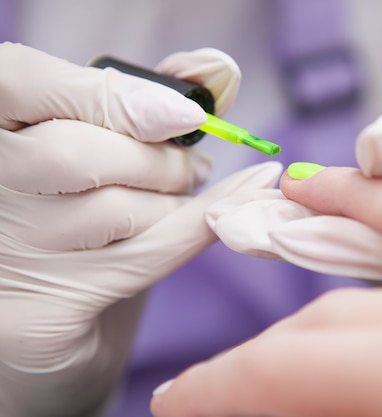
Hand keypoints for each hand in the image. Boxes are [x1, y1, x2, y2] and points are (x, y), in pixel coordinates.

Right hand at [0, 43, 281, 416]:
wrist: (62, 322)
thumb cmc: (83, 225)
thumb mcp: (102, 154)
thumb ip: (147, 107)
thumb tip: (215, 69)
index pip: (21, 81)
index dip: (108, 93)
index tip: (181, 114)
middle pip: (74, 153)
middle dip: (160, 160)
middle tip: (197, 167)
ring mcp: (4, 256)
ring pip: (113, 209)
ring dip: (175, 202)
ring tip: (186, 200)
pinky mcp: (37, 316)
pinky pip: (142, 257)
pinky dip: (200, 226)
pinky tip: (233, 208)